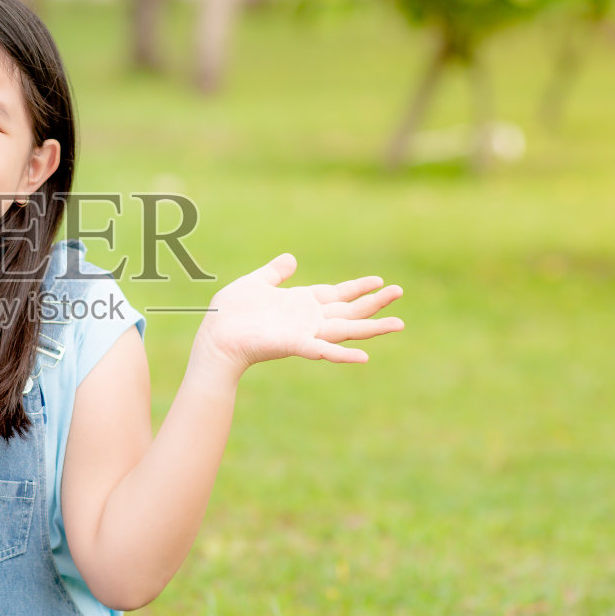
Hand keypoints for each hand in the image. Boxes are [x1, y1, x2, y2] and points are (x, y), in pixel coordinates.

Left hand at [191, 253, 403, 380]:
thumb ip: (275, 273)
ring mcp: (304, 333)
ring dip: (372, 328)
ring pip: (345, 330)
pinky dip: (342, 355)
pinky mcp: (294, 345)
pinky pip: (322, 351)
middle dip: (374, 302)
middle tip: (400, 292)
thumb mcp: (256, 283)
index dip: (358, 288)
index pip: (337, 295)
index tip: (380, 281)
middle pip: (349, 311)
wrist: (215, 336)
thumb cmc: (231, 313)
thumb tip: (291, 258)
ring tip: (398, 324)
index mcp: (300, 303)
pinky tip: (364, 357)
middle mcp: (308, 319)